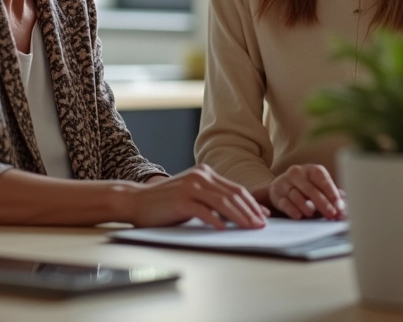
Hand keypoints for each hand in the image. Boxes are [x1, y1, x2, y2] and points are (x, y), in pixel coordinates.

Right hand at [124, 164, 268, 229]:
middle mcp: (200, 176)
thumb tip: (237, 214)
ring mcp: (190, 186)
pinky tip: (223, 229)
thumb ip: (212, 199)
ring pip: (222, 201)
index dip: (252, 202)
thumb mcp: (193, 196)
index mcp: (205, 173)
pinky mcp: (181, 199)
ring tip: (250, 227)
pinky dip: (215, 220)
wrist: (138, 200)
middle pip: (232, 194)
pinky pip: (203, 210)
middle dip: (250, 210)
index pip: (235, 189)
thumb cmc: (166, 202)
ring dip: (239, 216)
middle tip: (262, 224)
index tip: (264, 215)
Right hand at [262, 164, 345, 219]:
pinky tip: (299, 216)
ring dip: (305, 205)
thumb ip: (332, 197)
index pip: (321, 177)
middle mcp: (296, 173)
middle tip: (331, 214)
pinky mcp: (276, 195)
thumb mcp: (318, 188)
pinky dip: (291, 209)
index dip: (331, 192)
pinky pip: (284, 202)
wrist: (280, 189)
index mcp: (310, 170)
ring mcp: (285, 183)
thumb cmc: (306, 189)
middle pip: (309, 187)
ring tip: (313, 214)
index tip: (340, 206)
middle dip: (322, 202)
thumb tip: (345, 209)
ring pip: (295, 194)